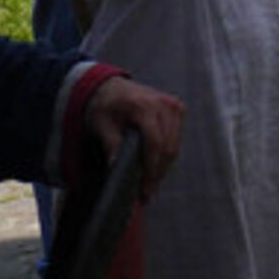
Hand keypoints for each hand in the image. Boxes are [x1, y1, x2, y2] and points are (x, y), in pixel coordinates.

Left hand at [84, 76, 184, 200]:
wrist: (109, 86)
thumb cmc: (103, 106)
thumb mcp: (101, 124)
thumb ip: (111, 144)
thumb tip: (116, 168)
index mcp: (144, 106)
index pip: (155, 142)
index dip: (151, 167)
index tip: (145, 188)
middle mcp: (164, 104)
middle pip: (168, 146)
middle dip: (158, 172)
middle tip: (147, 193)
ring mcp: (174, 105)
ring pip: (175, 144)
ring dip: (164, 165)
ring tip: (150, 183)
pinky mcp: (178, 109)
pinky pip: (176, 137)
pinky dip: (166, 153)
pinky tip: (155, 166)